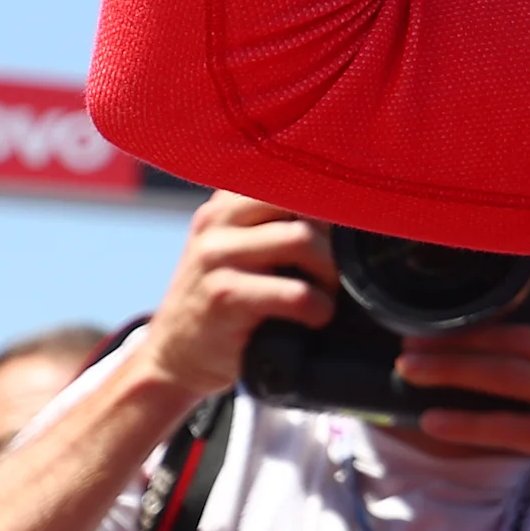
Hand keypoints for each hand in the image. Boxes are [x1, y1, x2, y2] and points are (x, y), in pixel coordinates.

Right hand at [131, 191, 334, 399]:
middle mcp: (217, 218)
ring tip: (328, 292)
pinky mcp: (224, 296)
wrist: (175, 354)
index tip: (354, 225)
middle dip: (334, 235)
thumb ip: (275, 221)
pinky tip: (316, 316)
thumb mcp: (239, 247)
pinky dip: (318, 306)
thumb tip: (350, 212)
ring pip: (301, 239)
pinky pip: (294, 292)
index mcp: (227, 199)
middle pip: (303, 201)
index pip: (293, 175)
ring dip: (330, 272)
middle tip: (340, 267)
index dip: (332, 200)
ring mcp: (216, 255)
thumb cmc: (227, 296)